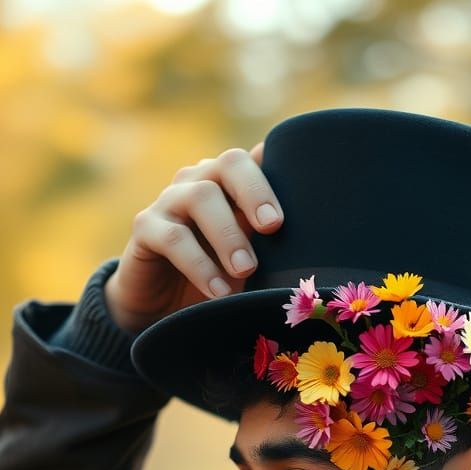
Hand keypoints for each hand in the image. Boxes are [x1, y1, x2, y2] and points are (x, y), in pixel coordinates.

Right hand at [104, 142, 282, 333]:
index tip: (298, 199)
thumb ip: (278, 248)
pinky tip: (219, 291)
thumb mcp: (254, 264)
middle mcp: (201, 181)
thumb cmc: (219, 281)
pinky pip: (173, 237)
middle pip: (229, 163)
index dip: (279, 166)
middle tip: (274, 227)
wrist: (162, 309)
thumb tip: (325, 251)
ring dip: (228, 234)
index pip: (257, 158)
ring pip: (200, 196)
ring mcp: (170, 201)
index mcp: (233, 185)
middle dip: (255, 192)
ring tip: (247, 269)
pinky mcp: (146, 228)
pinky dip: (200, 265)